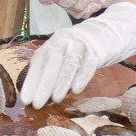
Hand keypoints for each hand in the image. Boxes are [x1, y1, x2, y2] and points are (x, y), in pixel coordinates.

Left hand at [19, 2, 135, 108]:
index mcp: (53, 42)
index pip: (39, 62)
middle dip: (43, 84)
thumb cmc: (82, 49)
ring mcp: (81, 44)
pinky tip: (76, 89)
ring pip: (69, 63)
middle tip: (37, 103)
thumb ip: (53, 70)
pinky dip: (82, 77)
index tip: (25, 99)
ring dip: (61, 83)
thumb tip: (39, 94)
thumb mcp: (64, 54)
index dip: (31, 80)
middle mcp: (64, 40)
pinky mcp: (98, 50)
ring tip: (55, 99)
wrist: (110, 31)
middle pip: (51, 62)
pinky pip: (88, 64)